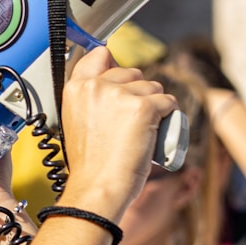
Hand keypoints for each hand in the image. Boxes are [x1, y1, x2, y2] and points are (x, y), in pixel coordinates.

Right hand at [60, 47, 177, 217]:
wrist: (97, 189)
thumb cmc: (90, 166)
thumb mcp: (77, 123)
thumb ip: (90, 100)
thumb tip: (113, 83)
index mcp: (75, 89)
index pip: (99, 56)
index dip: (114, 65)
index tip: (121, 79)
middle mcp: (96, 86)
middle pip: (132, 72)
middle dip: (138, 92)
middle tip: (130, 123)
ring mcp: (120, 95)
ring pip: (153, 87)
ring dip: (155, 106)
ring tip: (141, 133)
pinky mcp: (144, 108)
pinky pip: (169, 102)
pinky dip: (169, 116)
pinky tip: (158, 132)